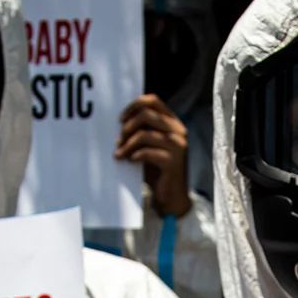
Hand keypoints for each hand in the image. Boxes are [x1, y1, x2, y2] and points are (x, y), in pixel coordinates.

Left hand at [115, 94, 191, 217]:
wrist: (171, 197)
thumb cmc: (157, 170)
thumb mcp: (149, 146)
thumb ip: (142, 131)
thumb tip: (121, 122)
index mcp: (173, 123)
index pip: (153, 101)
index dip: (133, 106)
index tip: (120, 119)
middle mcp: (179, 131)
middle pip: (146, 114)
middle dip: (127, 127)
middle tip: (118, 141)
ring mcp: (178, 146)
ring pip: (144, 134)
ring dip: (127, 144)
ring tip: (119, 154)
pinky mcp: (173, 162)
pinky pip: (147, 152)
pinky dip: (135, 155)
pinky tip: (131, 161)